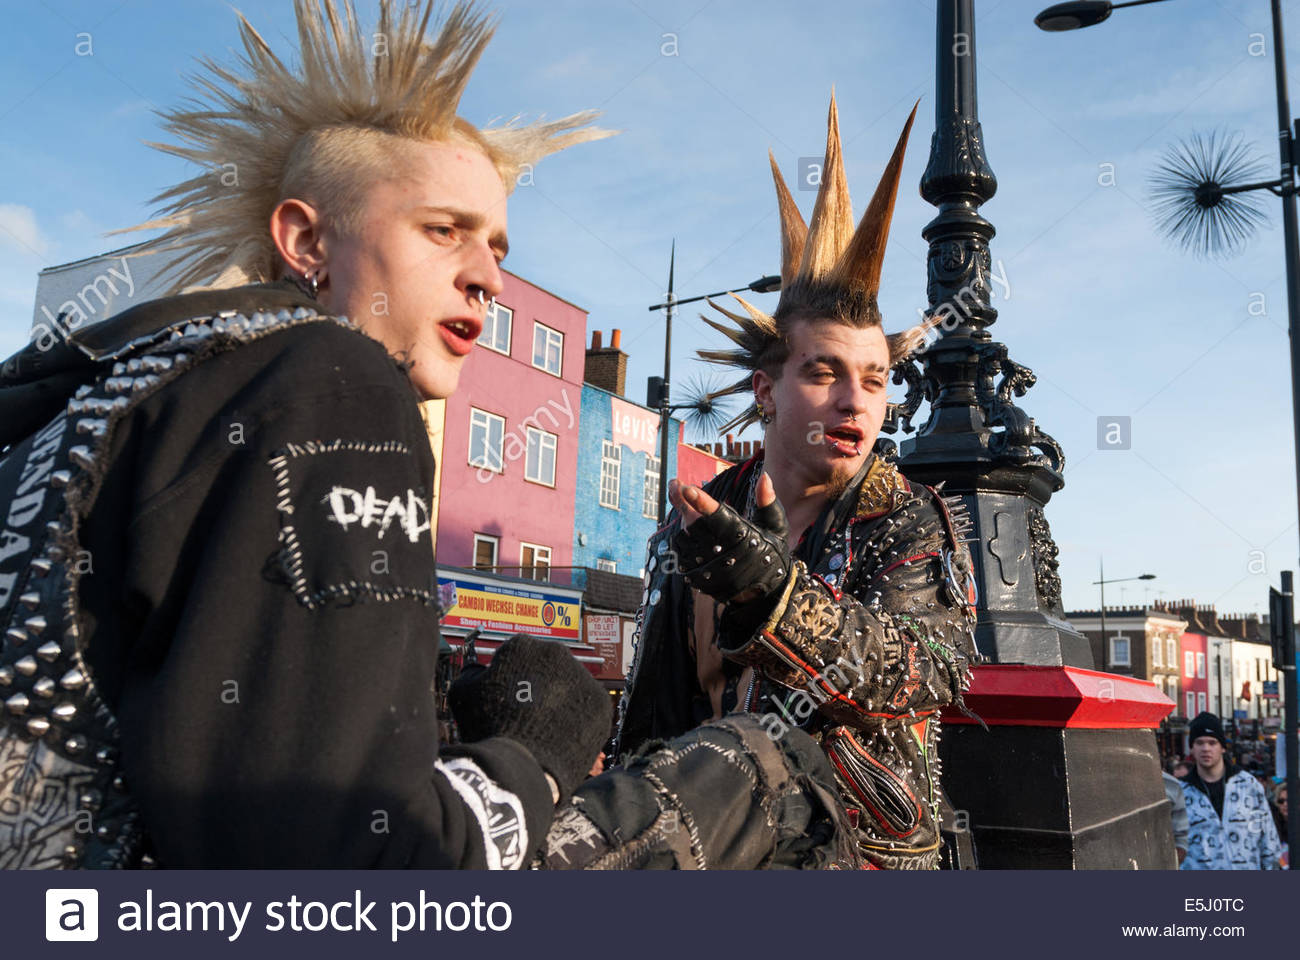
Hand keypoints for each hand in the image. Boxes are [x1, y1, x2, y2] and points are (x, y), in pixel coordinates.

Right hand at [448, 634, 611, 803]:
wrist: (522, 766)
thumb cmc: (491, 730)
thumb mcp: (464, 695)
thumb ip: (472, 673)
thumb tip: (479, 671)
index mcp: (523, 646)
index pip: (519, 654)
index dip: (512, 676)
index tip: (510, 694)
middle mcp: (556, 654)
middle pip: (547, 666)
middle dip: (540, 684)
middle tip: (528, 712)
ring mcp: (582, 677)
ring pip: (570, 684)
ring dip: (561, 699)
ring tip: (546, 726)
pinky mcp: (600, 702)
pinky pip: (588, 705)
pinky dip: (578, 717)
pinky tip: (562, 733)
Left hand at [669, 473, 789, 604]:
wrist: (763, 593)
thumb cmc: (770, 553)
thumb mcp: (776, 527)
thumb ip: (767, 502)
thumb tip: (764, 476)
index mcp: (743, 537)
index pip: (718, 517)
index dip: (701, 503)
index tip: (686, 487)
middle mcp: (723, 553)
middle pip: (693, 524)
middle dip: (684, 503)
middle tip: (680, 487)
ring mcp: (707, 568)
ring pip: (682, 538)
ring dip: (683, 521)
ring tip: (691, 512)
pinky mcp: (697, 578)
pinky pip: (679, 554)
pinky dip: (682, 539)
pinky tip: (690, 533)